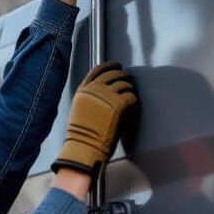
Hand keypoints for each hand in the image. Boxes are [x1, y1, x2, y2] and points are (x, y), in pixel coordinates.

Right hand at [51, 61, 136, 177]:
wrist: (85, 147)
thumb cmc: (82, 135)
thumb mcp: (79, 110)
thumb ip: (90, 98)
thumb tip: (103, 91)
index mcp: (83, 90)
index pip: (98, 70)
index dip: (110, 66)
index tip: (117, 66)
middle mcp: (94, 90)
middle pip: (113, 74)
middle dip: (122, 76)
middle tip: (127, 81)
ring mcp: (107, 96)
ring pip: (124, 84)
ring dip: (129, 89)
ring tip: (130, 95)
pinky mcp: (118, 104)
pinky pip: (131, 96)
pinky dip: (133, 100)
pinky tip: (132, 105)